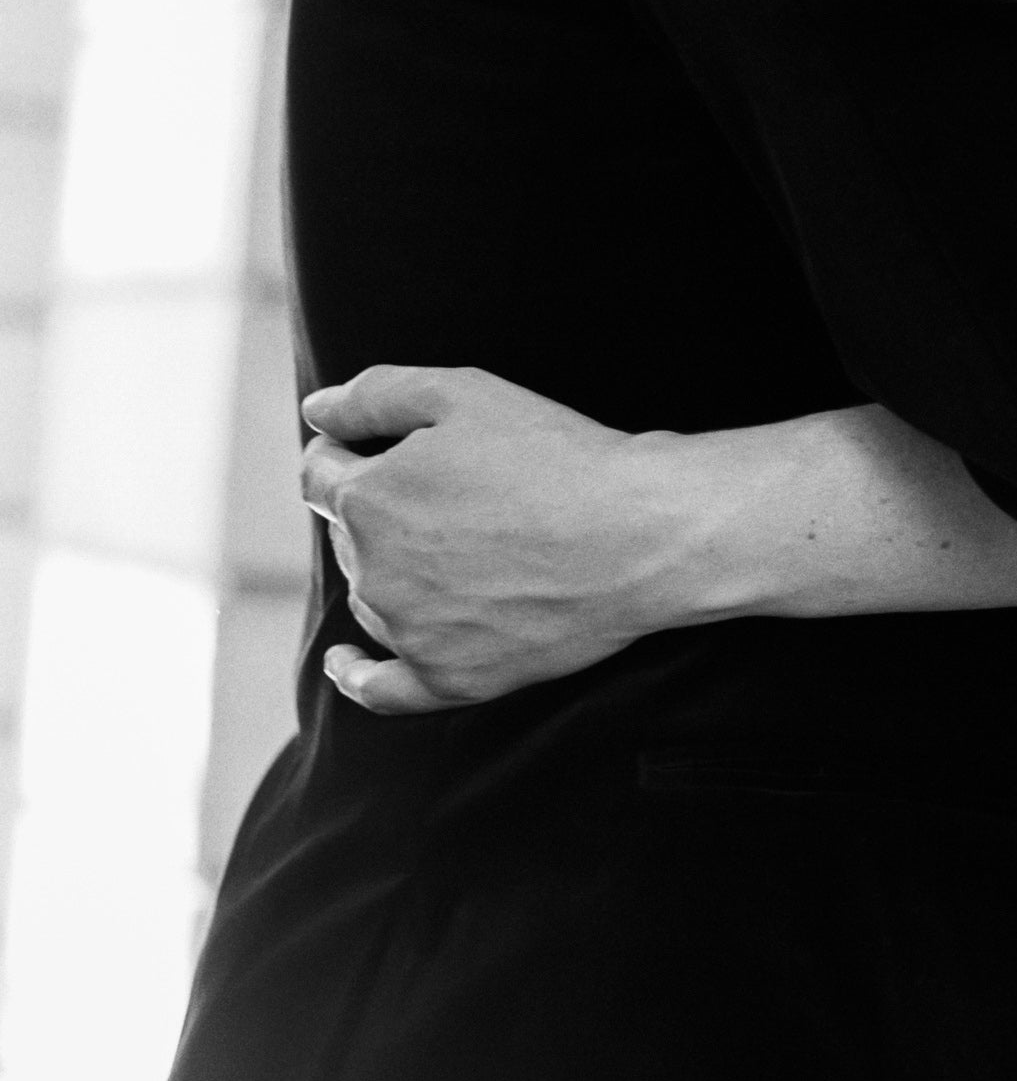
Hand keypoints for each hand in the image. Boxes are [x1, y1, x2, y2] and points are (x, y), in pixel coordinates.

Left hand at [299, 362, 674, 715]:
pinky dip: (356, 674)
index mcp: (366, 499)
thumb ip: (375, 395)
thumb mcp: (464, 393)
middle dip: (380, 506)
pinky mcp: (449, 678)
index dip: (347, 450)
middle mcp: (371, 572)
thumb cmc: (555, 456)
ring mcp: (408, 632)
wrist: (637, 534)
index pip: (321, 472)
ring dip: (391, 567)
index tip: (383, 444)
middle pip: (348, 534)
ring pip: (370, 595)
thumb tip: (316, 412)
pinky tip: (344, 662)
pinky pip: (380, 688)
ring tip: (463, 541)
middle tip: (450, 487)